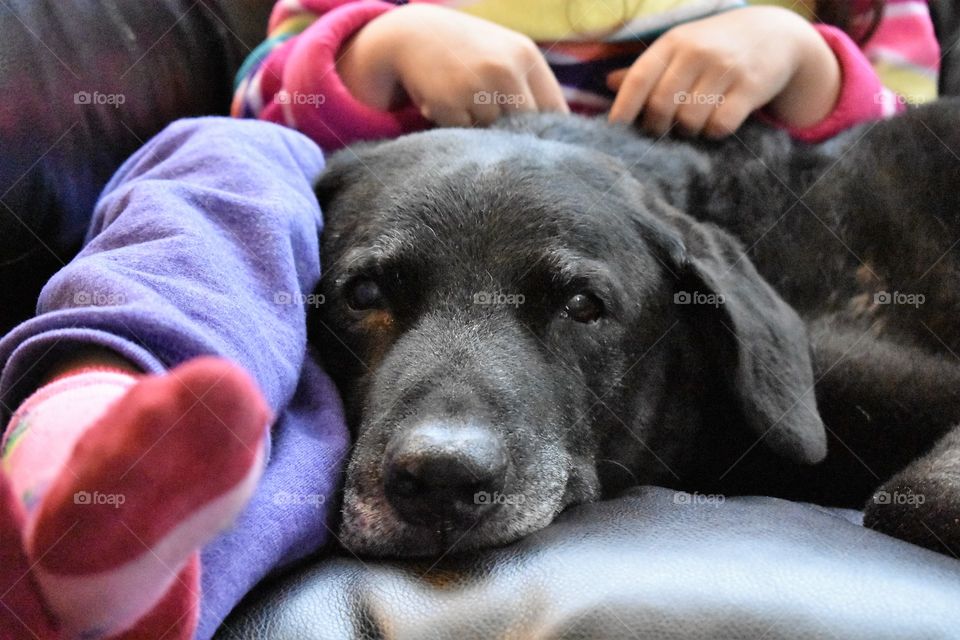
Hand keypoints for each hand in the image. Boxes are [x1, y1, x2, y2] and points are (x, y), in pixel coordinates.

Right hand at [337, 4, 567, 125]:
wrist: (412, 34)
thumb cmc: (466, 51)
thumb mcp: (504, 55)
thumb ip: (529, 87)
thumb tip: (556, 136)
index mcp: (526, 55)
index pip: (554, 110)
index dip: (550, 134)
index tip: (542, 147)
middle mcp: (505, 70)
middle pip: (525, 128)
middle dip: (515, 135)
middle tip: (497, 130)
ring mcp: (477, 86)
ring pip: (493, 133)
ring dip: (481, 129)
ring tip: (465, 103)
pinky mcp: (450, 102)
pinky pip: (464, 134)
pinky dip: (456, 126)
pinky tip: (447, 104)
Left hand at [607, 6, 840, 137]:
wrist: (775, 33)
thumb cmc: (714, 46)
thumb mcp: (680, 48)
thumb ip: (647, 68)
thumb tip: (609, 83)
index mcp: (673, 42)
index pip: (638, 79)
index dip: (623, 108)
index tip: (615, 130)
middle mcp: (697, 52)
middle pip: (661, 106)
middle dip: (656, 126)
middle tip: (662, 130)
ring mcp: (725, 68)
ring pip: (689, 119)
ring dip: (687, 131)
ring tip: (692, 123)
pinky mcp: (750, 86)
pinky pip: (720, 125)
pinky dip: (714, 132)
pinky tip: (716, 122)